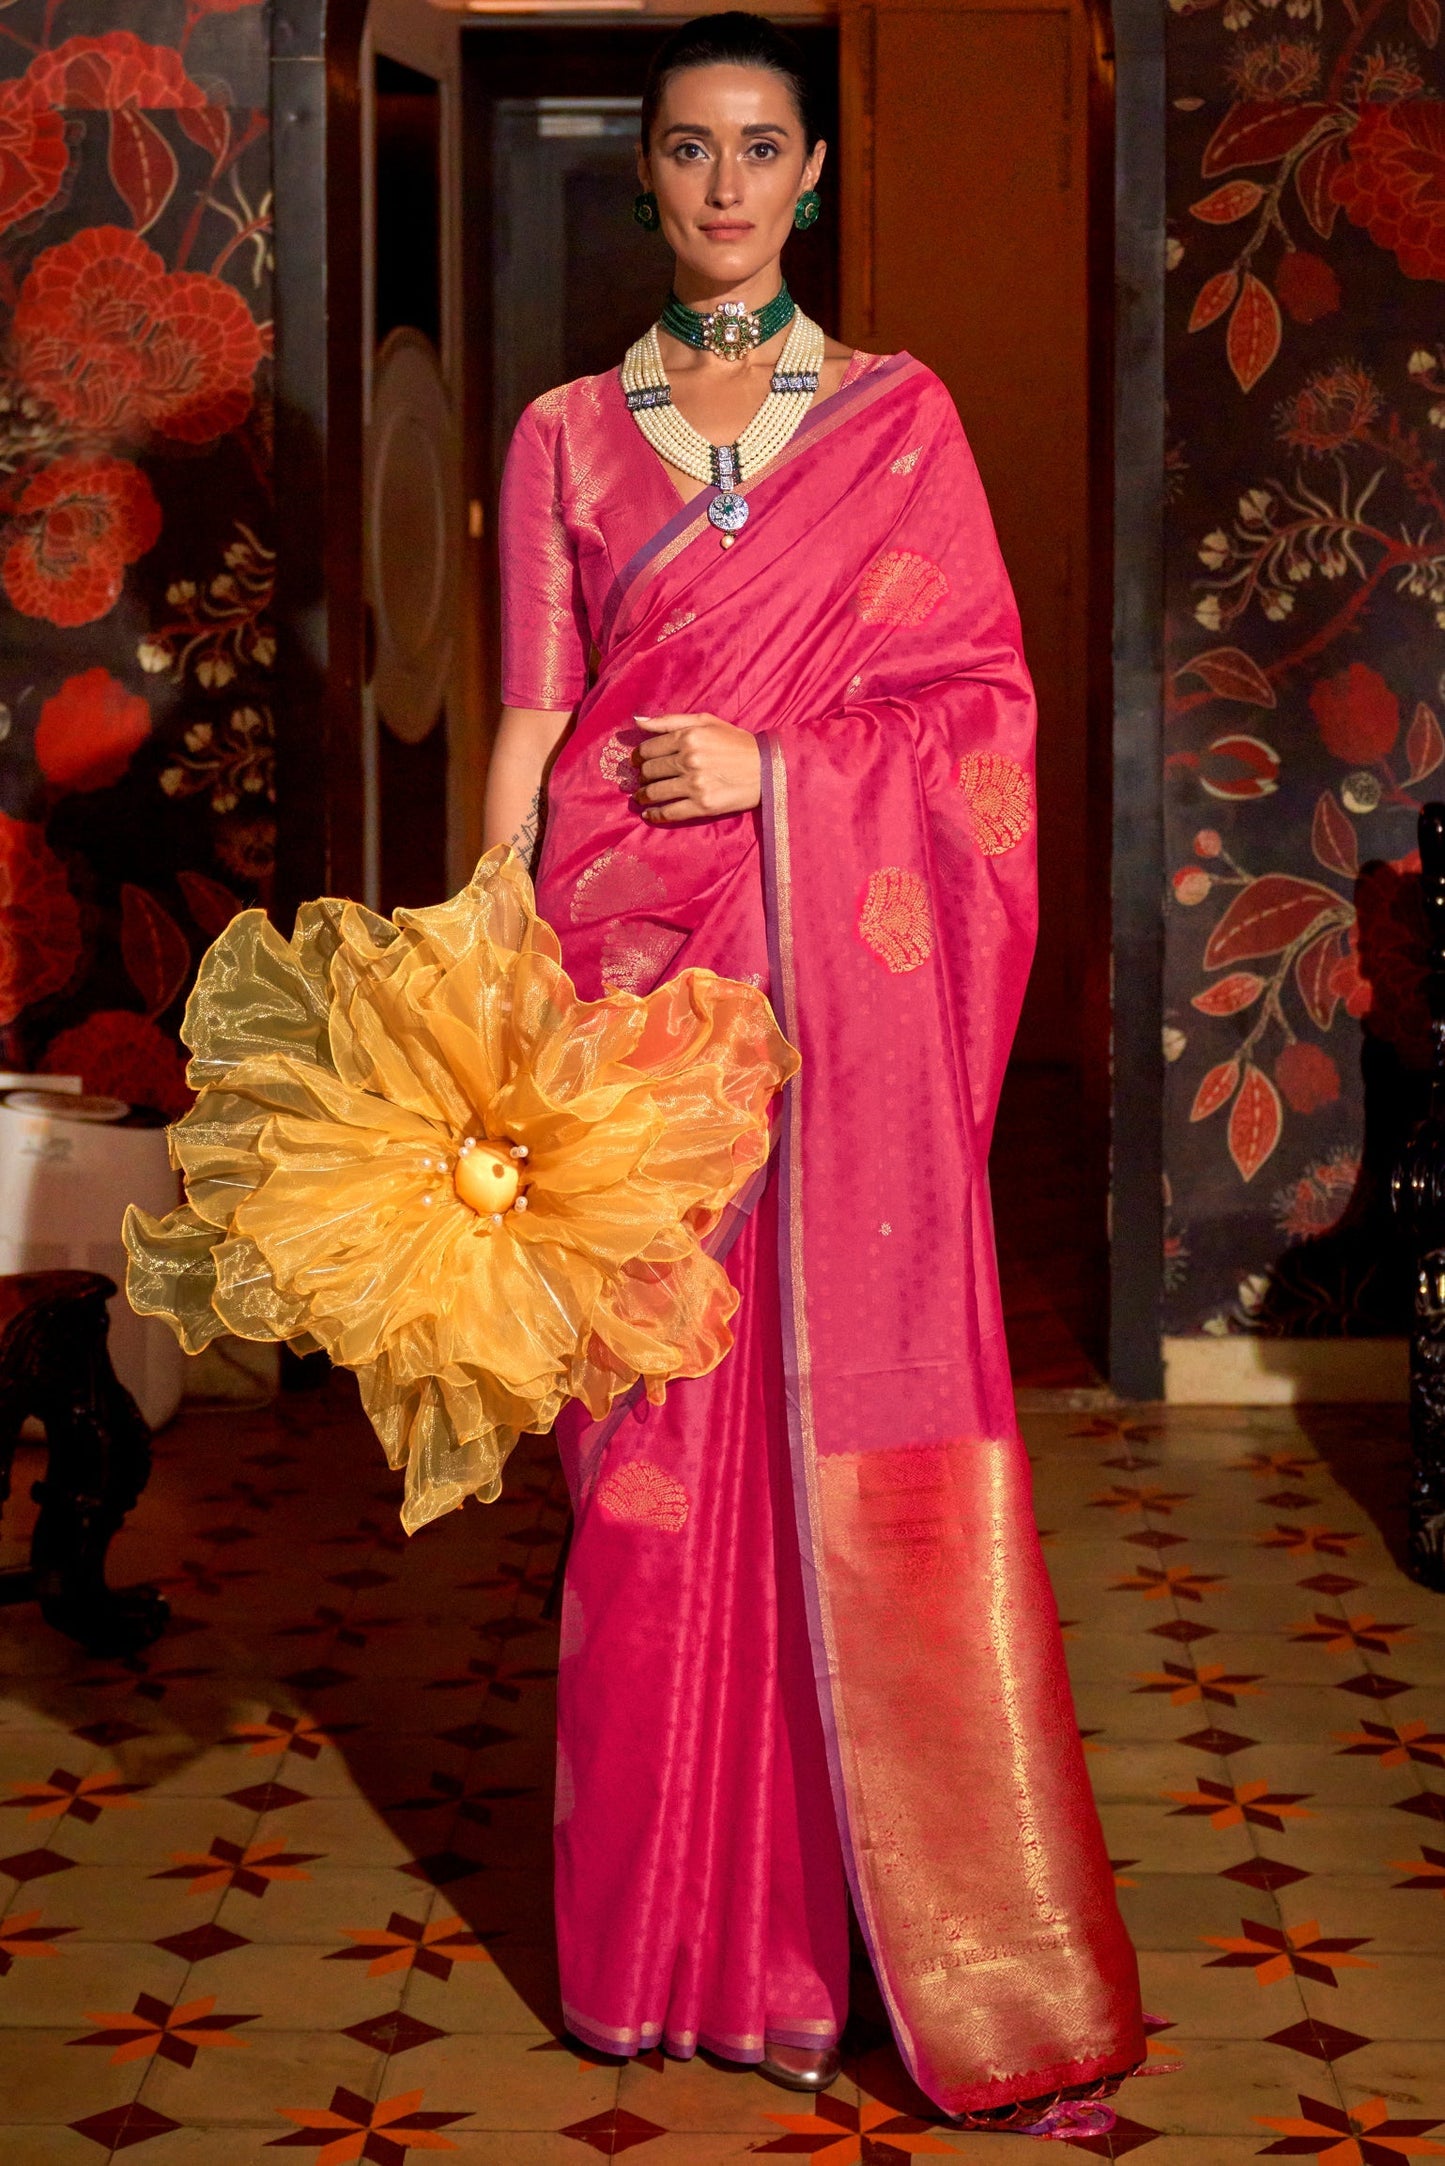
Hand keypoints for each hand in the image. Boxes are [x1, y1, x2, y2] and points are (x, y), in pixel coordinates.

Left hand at [634, 713, 761, 823]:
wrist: (767, 769)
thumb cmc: (736, 742)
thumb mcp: (706, 721)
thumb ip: (670, 720)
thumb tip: (637, 721)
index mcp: (688, 737)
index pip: (648, 749)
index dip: (638, 757)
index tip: (637, 762)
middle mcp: (689, 760)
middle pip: (649, 771)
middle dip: (641, 776)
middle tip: (640, 780)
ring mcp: (695, 784)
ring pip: (655, 792)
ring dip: (643, 796)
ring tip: (641, 797)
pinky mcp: (702, 806)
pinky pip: (669, 812)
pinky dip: (655, 815)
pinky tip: (649, 814)